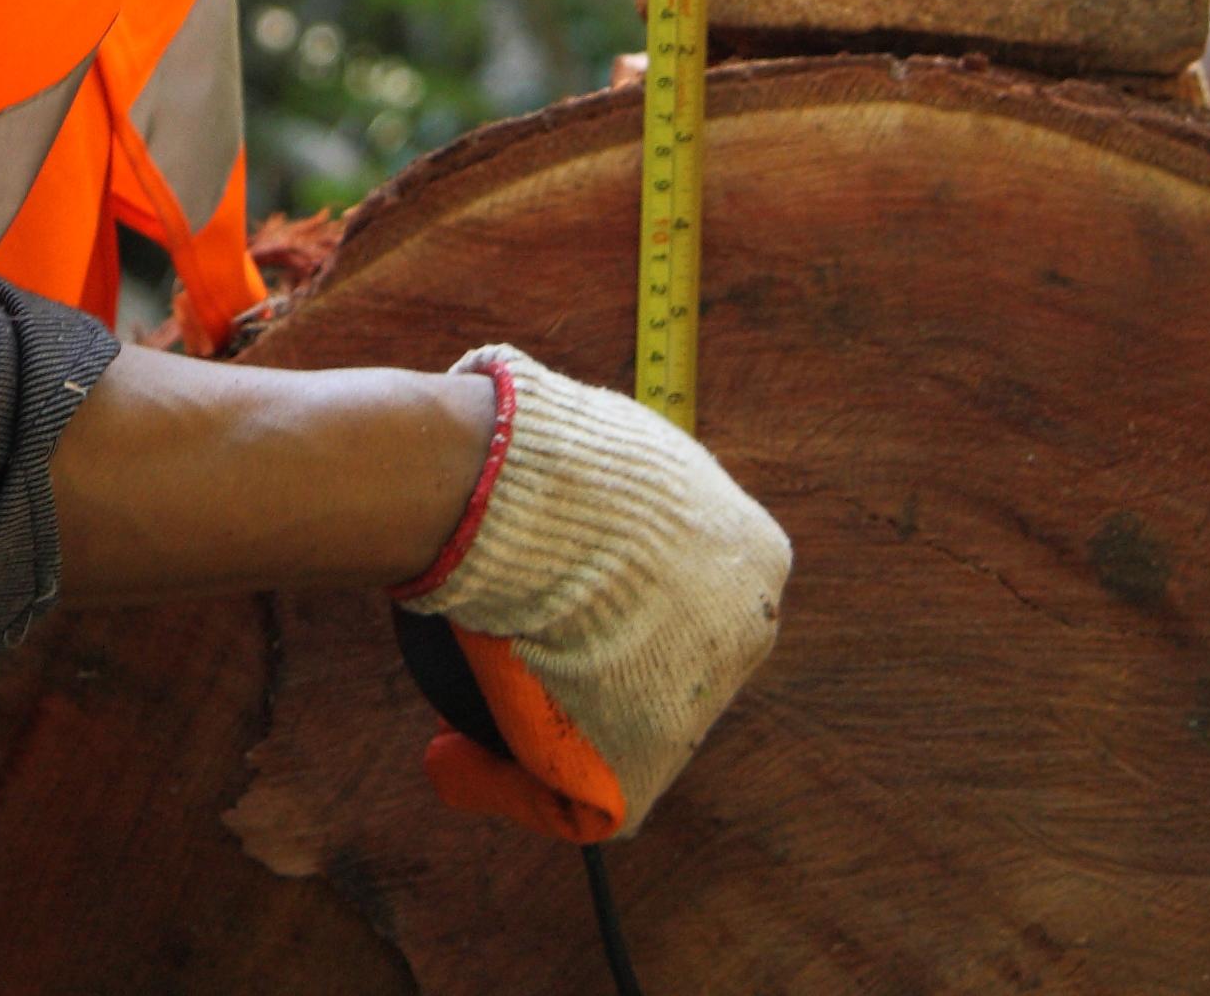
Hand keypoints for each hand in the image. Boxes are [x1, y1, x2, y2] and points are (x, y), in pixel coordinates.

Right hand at [396, 346, 790, 841]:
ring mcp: (704, 707)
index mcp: (755, 554)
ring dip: (555, 727)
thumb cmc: (563, 460)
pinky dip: (513, 786)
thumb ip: (597, 461)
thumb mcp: (600, 435)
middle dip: (603, 665)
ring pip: (622, 731)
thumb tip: (518, 411)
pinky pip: (576, 798)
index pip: (693, 587)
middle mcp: (751, 632)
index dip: (626, 594)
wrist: (542, 508)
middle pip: (672, 662)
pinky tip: (454, 759)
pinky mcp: (648, 773)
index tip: (557, 591)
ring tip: (475, 713)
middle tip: (517, 652)